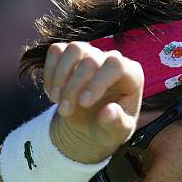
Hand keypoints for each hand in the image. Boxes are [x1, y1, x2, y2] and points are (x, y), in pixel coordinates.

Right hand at [43, 42, 143, 162]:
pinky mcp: (72, 56)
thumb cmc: (110, 127)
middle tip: (65, 111)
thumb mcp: (117, 132)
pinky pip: (57, 50)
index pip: (116, 65)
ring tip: (57, 101)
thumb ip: (117, 123)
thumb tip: (108, 112)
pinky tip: (52, 93)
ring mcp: (92, 54)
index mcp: (131, 75)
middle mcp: (113, 60)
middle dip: (74, 87)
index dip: (97, 82)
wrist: (91, 126)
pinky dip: (50, 72)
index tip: (84, 104)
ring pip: (74, 49)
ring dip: (60, 77)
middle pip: (91, 60)